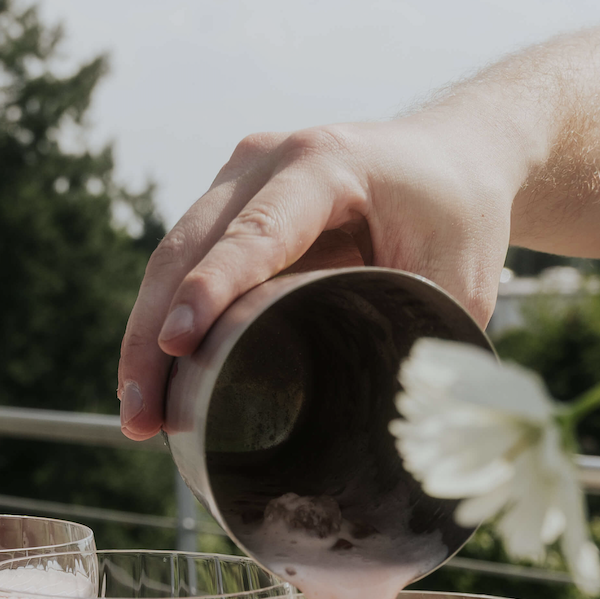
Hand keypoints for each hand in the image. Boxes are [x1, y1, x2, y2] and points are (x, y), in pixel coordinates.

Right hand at [117, 110, 522, 438]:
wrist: (451, 158)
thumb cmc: (460, 217)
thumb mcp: (462, 279)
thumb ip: (429, 344)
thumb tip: (406, 440)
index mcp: (326, 165)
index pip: (256, 232)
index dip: (213, 289)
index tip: (180, 345)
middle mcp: (268, 162)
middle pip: (189, 247)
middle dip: (155, 335)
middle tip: (142, 413)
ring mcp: (238, 182)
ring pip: (170, 258)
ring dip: (145, 338)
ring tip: (137, 415)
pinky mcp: (227, 208)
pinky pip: (181, 266)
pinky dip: (160, 323)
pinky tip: (150, 382)